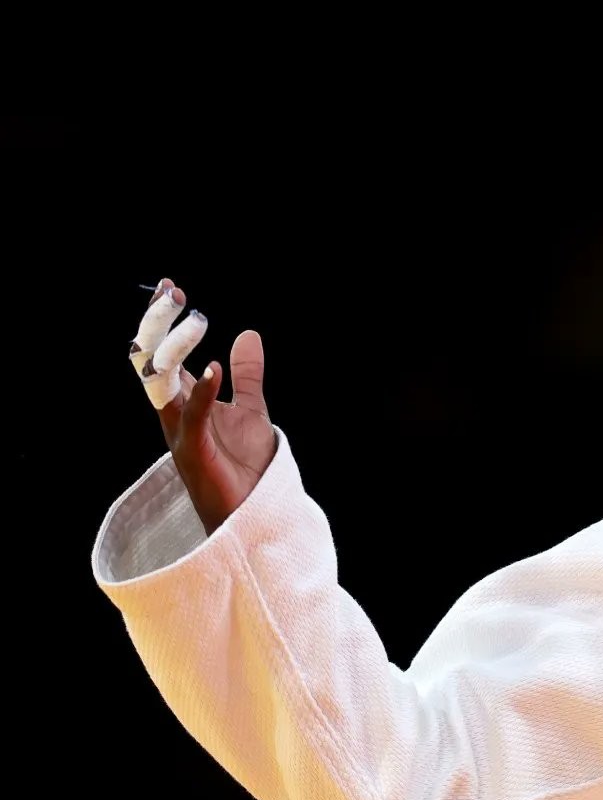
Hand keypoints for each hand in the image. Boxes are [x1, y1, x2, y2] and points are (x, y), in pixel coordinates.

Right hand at [132, 279, 276, 533]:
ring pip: (162, 383)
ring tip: (194, 317)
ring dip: (176, 348)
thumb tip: (248, 334)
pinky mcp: (194, 452)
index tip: (170, 286)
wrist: (252, 513)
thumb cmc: (245, 467)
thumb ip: (248, 375)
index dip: (166, 320)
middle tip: (172, 291)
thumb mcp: (252, 410)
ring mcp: (180, 432)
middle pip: (154, 361)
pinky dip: (204, 391)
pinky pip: (193, 417)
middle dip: (160, 325)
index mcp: (184, 401)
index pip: (166, 353)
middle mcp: (174, 413)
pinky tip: (214, 367)